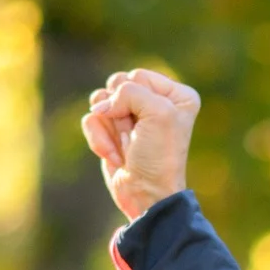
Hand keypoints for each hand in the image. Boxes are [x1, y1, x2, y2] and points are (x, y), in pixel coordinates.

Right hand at [82, 68, 199, 220]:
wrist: (146, 194)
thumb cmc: (159, 157)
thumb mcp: (158, 114)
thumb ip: (129, 92)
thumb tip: (99, 106)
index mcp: (177, 95)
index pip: (138, 75)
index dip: (135, 99)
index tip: (149, 126)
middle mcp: (156, 101)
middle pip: (117, 84)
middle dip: (120, 112)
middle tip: (137, 136)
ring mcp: (132, 115)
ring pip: (101, 100)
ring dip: (109, 126)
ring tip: (127, 145)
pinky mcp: (112, 129)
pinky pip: (91, 119)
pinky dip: (99, 139)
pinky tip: (116, 156)